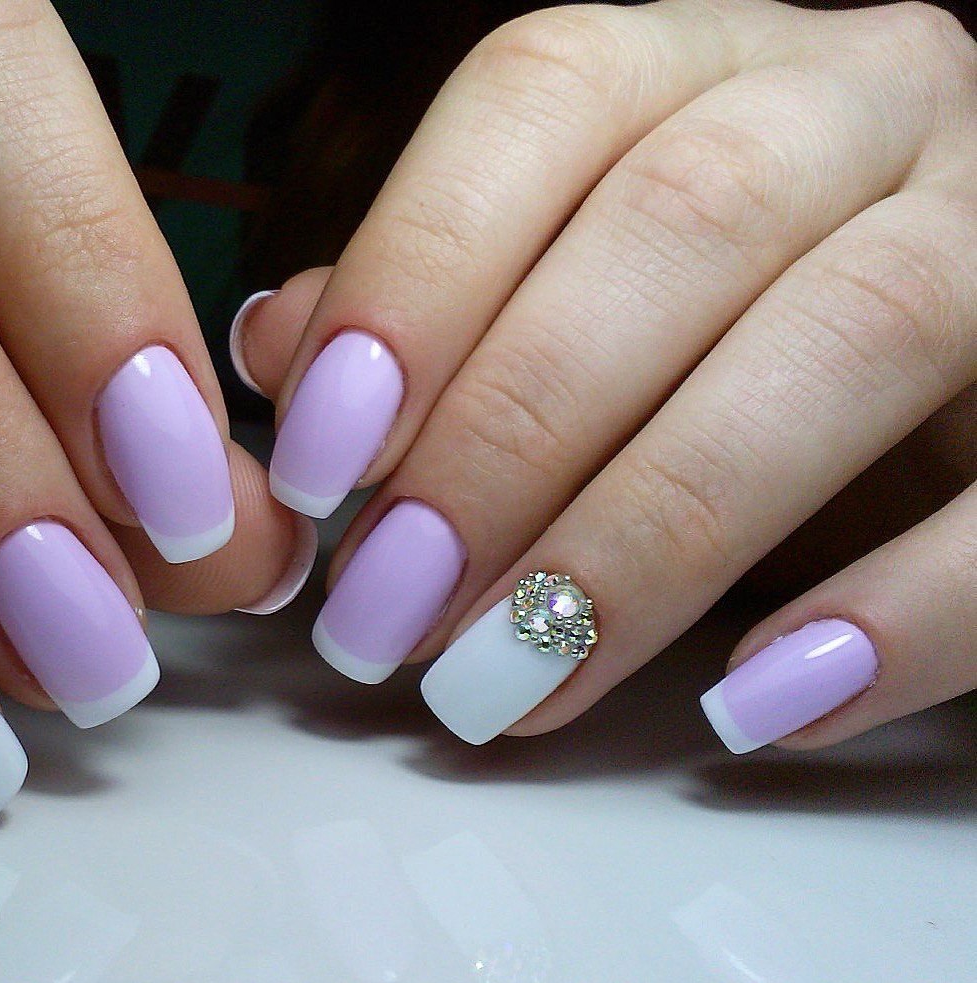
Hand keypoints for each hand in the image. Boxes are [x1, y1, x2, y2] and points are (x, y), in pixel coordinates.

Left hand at [235, 0, 976, 751]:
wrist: (959, 356)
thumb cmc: (724, 314)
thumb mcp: (573, 279)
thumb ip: (435, 302)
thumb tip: (288, 350)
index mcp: (703, 63)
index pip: (544, 97)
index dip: (417, 272)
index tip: (325, 456)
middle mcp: (863, 102)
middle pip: (683, 225)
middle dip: (511, 436)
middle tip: (393, 610)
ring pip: (853, 334)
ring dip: (653, 536)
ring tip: (515, 678)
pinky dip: (896, 614)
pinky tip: (754, 703)